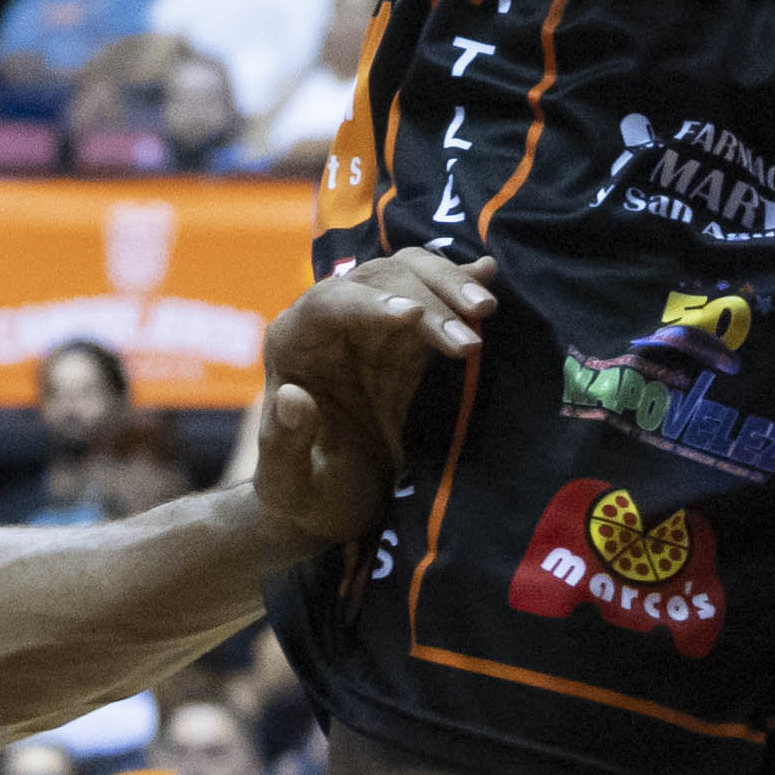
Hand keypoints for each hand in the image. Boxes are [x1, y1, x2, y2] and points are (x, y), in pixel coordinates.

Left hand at [250, 250, 488, 543]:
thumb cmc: (303, 492)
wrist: (332, 500)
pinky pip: (433, 292)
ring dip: (450, 288)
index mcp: (293, 343)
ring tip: (486, 312)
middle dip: (428, 300)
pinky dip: (460, 282)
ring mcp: (372, 319)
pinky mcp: (406, 332)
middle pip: (380, 278)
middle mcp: (330, 318)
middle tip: (468, 341)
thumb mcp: (290, 480)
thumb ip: (285, 443)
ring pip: (411, 274)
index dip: (371, 302)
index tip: (412, 316)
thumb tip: (294, 398)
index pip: (329, 303)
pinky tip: (489, 275)